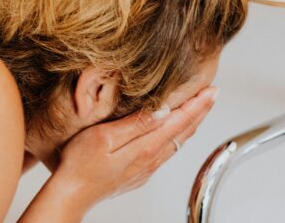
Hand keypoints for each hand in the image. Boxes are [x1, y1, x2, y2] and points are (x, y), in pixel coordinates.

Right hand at [57, 86, 217, 207]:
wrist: (71, 193)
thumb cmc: (81, 164)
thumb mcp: (105, 137)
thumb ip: (136, 125)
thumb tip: (164, 111)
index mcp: (145, 147)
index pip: (180, 121)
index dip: (197, 104)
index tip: (211, 91)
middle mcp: (151, 158)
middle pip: (184, 131)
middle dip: (201, 111)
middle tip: (212, 94)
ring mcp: (147, 167)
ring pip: (178, 142)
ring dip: (192, 124)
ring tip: (200, 109)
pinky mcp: (141, 172)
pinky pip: (168, 151)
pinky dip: (179, 136)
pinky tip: (177, 132)